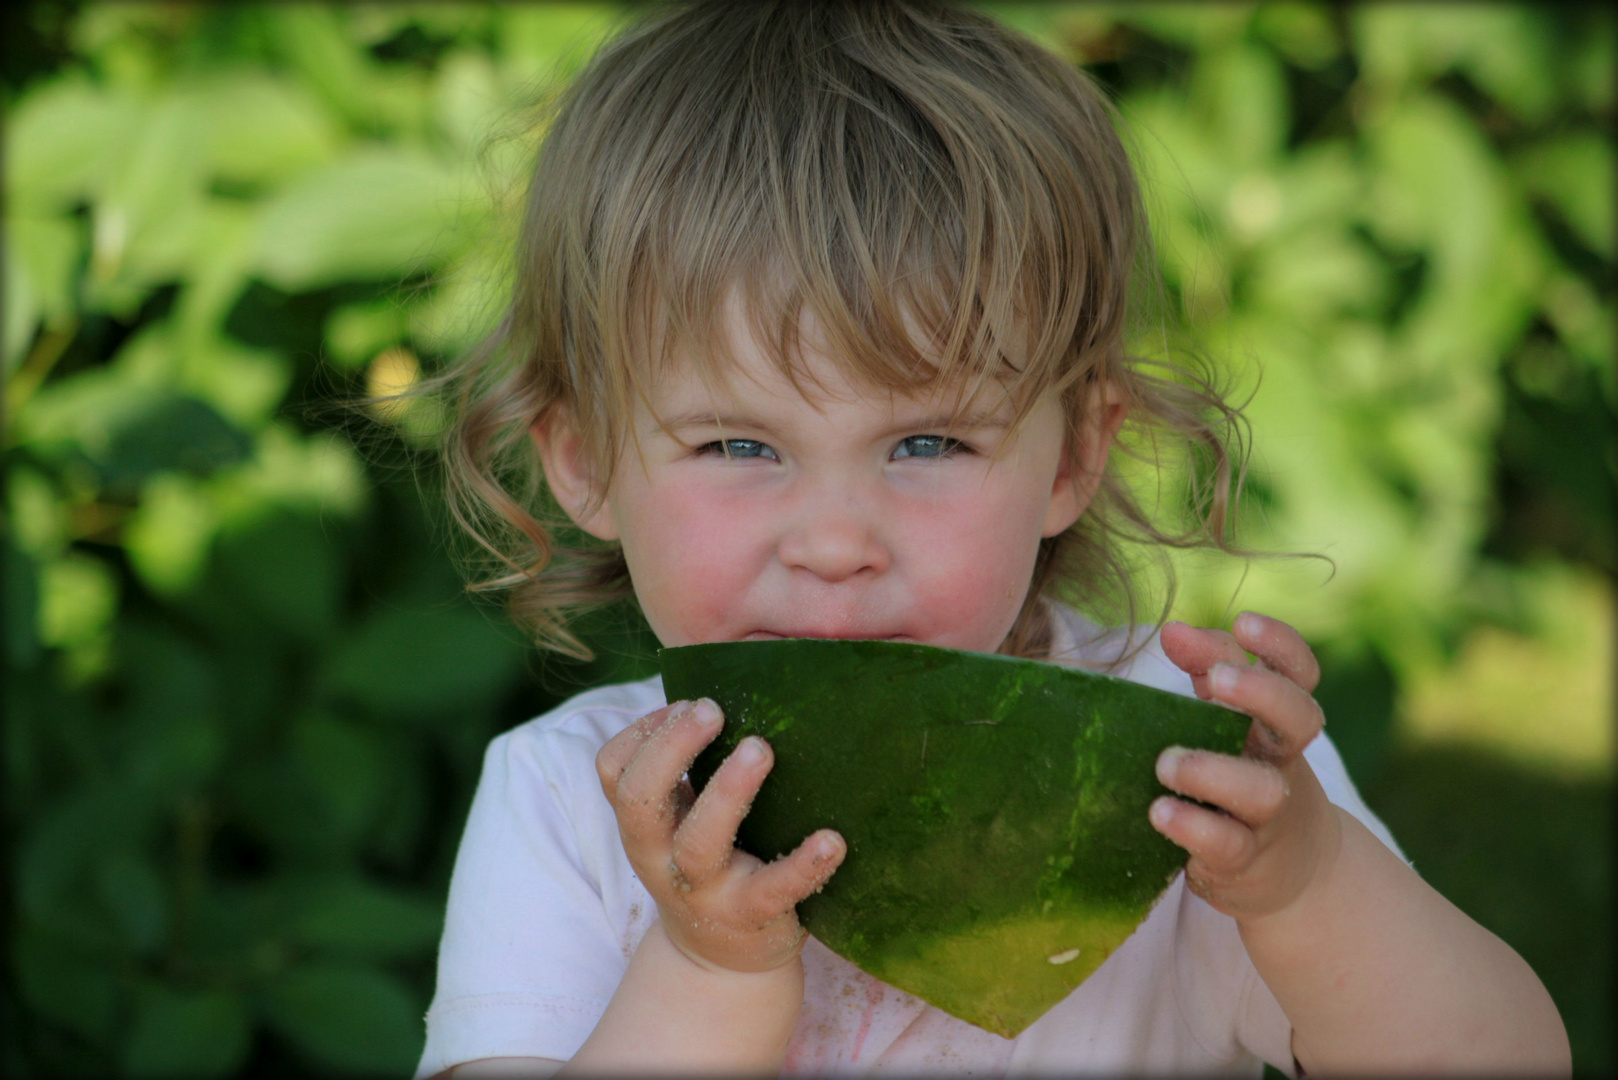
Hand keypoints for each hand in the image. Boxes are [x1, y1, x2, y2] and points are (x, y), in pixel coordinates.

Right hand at [595, 698, 845, 972]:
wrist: (723, 961)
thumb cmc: (711, 863)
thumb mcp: (682, 820)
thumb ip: (688, 768)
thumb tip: (733, 683)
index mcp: (645, 824)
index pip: (614, 771)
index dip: (642, 731)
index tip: (685, 702)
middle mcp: (662, 857)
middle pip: (641, 801)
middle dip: (670, 748)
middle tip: (712, 708)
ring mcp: (705, 890)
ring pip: (699, 842)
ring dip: (727, 792)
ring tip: (760, 749)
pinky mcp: (752, 916)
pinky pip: (775, 889)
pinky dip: (803, 864)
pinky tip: (832, 839)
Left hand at [1150, 612, 1342, 923]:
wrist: (1291, 872)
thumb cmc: (1242, 772)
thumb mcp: (1231, 719)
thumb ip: (1207, 667)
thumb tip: (1173, 628)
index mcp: (1277, 721)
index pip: (1299, 674)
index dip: (1281, 645)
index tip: (1244, 621)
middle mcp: (1281, 762)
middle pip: (1299, 719)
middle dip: (1261, 693)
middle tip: (1216, 679)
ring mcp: (1267, 815)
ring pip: (1261, 790)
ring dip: (1211, 771)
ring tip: (1166, 764)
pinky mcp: (1243, 861)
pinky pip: (1226, 844)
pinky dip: (1193, 826)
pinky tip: (1160, 811)